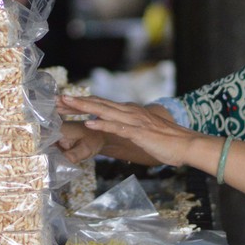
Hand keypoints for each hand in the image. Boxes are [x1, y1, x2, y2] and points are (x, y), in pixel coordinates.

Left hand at [56, 95, 196, 167]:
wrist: (187, 144)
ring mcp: (133, 121)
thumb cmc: (166, 142)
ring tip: (66, 104)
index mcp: (129, 112)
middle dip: (76, 102)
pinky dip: (102, 125)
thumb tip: (116, 130)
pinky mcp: (139, 132)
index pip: (101, 105)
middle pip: (98, 104)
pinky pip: (118, 127)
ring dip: (84, 107)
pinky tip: (90, 123)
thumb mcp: (142, 133)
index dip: (82, 103)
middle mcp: (129, 112)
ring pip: (104, 111)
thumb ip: (128, 129)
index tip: (64, 102)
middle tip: (56, 99)